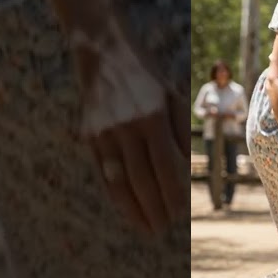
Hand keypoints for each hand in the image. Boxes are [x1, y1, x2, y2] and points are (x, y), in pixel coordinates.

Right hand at [77, 35, 187, 233]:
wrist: (102, 50)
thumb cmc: (146, 76)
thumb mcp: (172, 96)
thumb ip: (182, 132)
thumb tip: (189, 169)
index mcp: (151, 117)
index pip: (166, 167)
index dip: (173, 194)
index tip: (182, 213)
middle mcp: (125, 127)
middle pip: (142, 179)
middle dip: (156, 208)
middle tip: (166, 227)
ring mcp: (103, 133)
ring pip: (119, 181)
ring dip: (134, 209)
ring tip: (148, 228)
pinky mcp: (88, 136)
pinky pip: (103, 173)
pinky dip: (115, 195)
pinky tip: (126, 209)